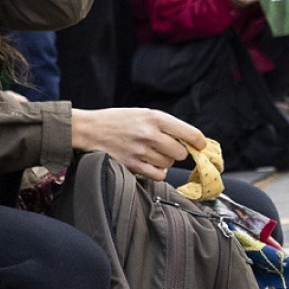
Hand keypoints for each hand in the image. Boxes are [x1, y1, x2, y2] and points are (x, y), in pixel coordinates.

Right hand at [70, 107, 205, 180]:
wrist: (88, 129)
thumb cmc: (116, 120)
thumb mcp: (142, 114)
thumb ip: (165, 125)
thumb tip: (189, 141)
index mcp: (154, 118)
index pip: (190, 134)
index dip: (199, 142)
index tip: (200, 146)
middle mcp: (149, 134)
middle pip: (180, 152)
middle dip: (176, 152)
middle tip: (166, 149)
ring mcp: (140, 150)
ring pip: (168, 164)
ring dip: (163, 161)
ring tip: (150, 154)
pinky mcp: (131, 164)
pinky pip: (157, 175)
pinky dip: (156, 172)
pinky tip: (149, 165)